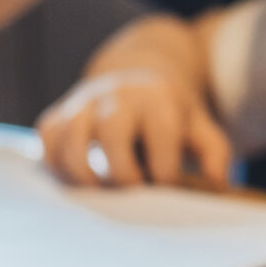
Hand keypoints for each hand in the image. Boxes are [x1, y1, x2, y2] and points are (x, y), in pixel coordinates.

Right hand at [37, 68, 231, 189]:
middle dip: (122, 174)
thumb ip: (215, 154)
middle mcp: (117, 96)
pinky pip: (46, 141)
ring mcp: (82, 103)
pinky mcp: (58, 113)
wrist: (138, 75)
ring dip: (83, 175)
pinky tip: (78, 178)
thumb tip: (219, 186)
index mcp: (159, 100)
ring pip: (70, 140)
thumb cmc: (172, 114)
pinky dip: (56, 165)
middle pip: (112, 134)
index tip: (165, 187)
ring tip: (101, 192)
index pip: (162, 143)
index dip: (164, 175)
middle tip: (132, 191)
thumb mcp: (201, 127)